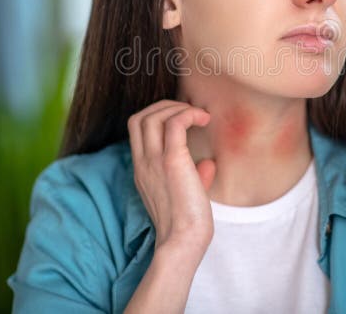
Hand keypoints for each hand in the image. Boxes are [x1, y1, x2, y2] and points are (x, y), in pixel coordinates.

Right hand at [128, 100, 216, 255]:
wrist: (184, 241)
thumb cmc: (187, 222)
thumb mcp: (187, 194)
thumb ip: (195, 176)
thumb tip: (208, 163)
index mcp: (143, 169)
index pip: (137, 129)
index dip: (157, 115)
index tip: (182, 118)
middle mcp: (143, 162)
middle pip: (139, 117)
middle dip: (164, 106)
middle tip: (189, 112)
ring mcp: (153, 161)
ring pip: (152, 116)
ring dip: (176, 107)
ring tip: (198, 115)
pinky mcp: (171, 161)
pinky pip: (174, 123)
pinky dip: (188, 114)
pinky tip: (204, 120)